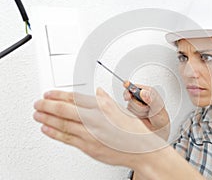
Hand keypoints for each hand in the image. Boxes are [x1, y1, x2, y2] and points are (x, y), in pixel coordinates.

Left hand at [33, 88, 166, 166]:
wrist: (142, 150)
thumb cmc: (134, 131)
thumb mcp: (121, 110)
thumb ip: (106, 101)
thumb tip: (97, 94)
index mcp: (102, 107)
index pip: (75, 98)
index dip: (59, 95)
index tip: (49, 94)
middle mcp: (95, 119)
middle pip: (65, 110)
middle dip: (47, 105)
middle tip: (38, 103)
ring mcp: (90, 134)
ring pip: (63, 124)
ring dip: (47, 118)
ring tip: (37, 114)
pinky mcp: (89, 147)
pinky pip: (67, 139)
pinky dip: (54, 133)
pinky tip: (46, 128)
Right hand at [123, 81, 169, 139]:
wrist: (158, 128)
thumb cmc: (161, 116)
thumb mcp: (157, 107)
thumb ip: (150, 99)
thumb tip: (143, 93)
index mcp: (147, 91)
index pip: (134, 87)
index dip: (129, 90)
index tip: (128, 96)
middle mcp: (141, 96)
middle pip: (130, 97)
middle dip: (138, 105)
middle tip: (147, 108)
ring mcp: (136, 103)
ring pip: (130, 106)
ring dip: (139, 111)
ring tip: (147, 113)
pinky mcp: (133, 111)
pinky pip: (128, 112)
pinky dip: (136, 115)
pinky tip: (143, 116)